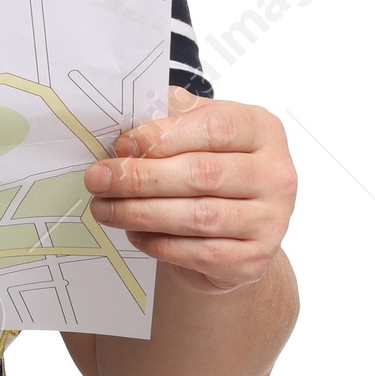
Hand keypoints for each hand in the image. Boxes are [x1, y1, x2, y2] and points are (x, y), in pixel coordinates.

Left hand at [83, 88, 295, 295]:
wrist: (236, 228)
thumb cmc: (211, 167)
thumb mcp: (198, 131)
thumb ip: (171, 118)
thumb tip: (127, 117)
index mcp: (262, 130)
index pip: (214, 128)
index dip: (162, 137)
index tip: (120, 145)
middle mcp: (276, 175)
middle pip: (202, 174)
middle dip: (140, 178)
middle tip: (98, 179)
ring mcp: (270, 221)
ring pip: (197, 217)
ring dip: (140, 213)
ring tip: (104, 208)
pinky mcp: (254, 259)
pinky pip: (197, 252)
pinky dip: (158, 243)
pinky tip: (134, 232)